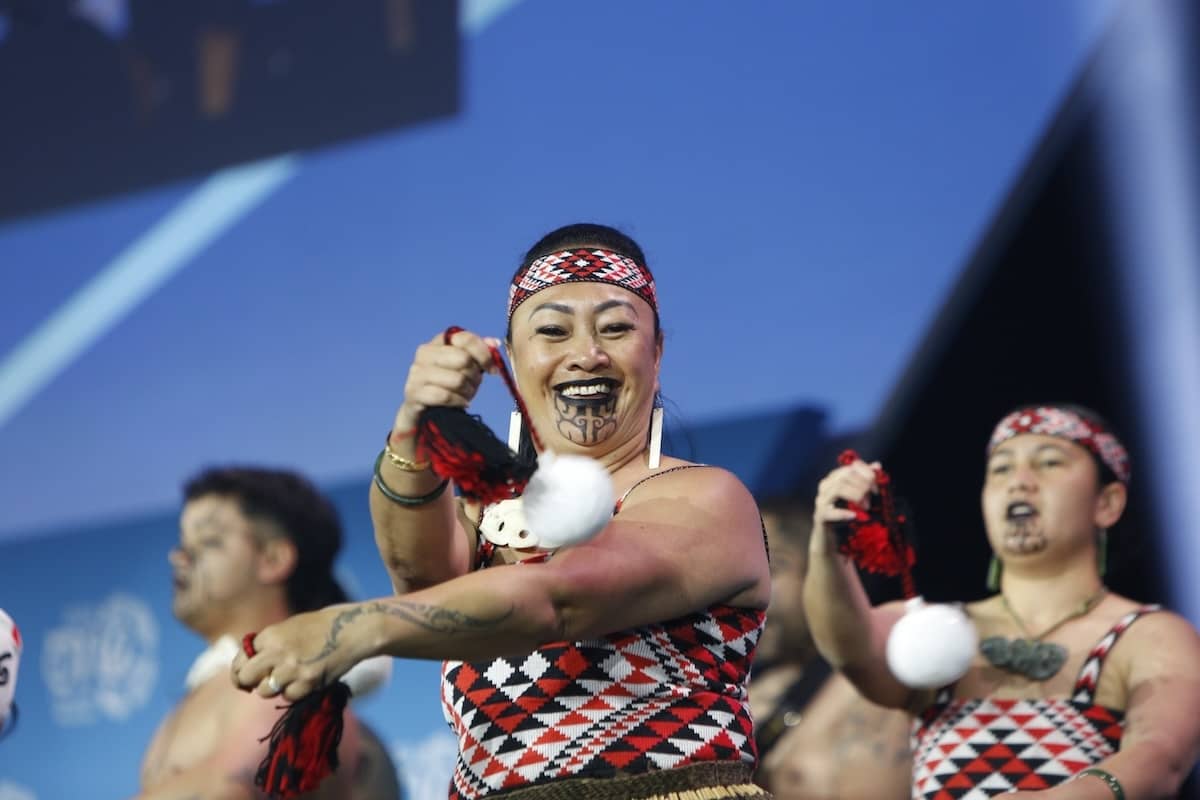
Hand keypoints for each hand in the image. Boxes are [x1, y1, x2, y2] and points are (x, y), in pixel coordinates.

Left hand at [231, 603, 372, 701]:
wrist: (352, 631)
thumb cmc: (320, 627)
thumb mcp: (289, 627)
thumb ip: (268, 644)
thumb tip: (248, 665)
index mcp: (271, 635)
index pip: (241, 658)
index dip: (239, 669)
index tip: (242, 675)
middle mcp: (278, 653)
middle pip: (246, 677)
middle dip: (248, 682)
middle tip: (256, 683)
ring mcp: (293, 670)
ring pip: (265, 691)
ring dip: (273, 688)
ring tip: (287, 677)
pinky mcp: (308, 684)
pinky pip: (288, 697)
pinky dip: (293, 692)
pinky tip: (304, 680)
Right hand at [392, 329, 499, 435]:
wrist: (423, 408)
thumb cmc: (447, 383)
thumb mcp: (464, 366)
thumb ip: (478, 352)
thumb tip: (494, 343)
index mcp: (438, 341)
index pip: (465, 338)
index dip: (483, 353)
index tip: (491, 369)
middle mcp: (424, 353)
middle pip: (463, 359)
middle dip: (475, 375)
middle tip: (475, 384)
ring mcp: (417, 373)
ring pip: (457, 380)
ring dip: (469, 391)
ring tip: (468, 394)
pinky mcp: (414, 392)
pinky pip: (445, 396)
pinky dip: (459, 401)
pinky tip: (462, 403)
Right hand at [812, 457, 879, 551]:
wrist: (830, 537)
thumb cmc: (846, 514)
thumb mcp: (859, 496)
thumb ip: (866, 481)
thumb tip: (877, 465)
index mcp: (834, 478)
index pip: (851, 467)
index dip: (867, 473)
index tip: (877, 486)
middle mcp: (826, 485)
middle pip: (845, 476)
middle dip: (863, 484)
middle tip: (873, 496)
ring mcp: (821, 500)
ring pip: (837, 489)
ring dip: (855, 495)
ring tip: (866, 506)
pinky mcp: (820, 515)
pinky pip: (829, 511)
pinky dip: (843, 513)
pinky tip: (854, 516)